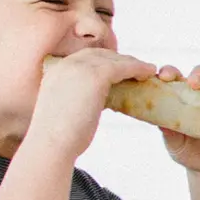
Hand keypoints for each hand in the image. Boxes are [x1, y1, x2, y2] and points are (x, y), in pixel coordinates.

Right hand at [30, 48, 156, 159]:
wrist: (50, 144)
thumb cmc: (58, 137)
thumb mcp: (65, 109)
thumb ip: (76, 99)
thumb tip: (93, 103)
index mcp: (56, 71)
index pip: (84, 58)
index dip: (103, 61)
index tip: (118, 69)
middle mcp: (66, 65)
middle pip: (100, 54)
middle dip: (119, 59)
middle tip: (136, 68)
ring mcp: (80, 68)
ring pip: (113, 59)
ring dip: (132, 63)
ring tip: (147, 70)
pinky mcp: (96, 76)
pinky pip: (123, 67)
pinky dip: (138, 68)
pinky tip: (149, 73)